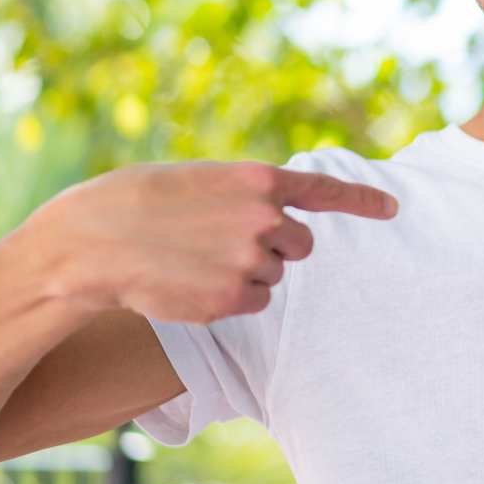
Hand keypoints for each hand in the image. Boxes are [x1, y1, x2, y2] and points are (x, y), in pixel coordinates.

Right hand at [34, 160, 398, 323]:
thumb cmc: (136, 202)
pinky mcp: (234, 300)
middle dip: (275, 247)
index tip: (393, 208)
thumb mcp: (200, 181)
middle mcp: (265, 219)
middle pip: (301, 245)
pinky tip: (191, 283)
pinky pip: (254, 304)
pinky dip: (230, 299)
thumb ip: (245, 195)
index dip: (363, 201)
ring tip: (193, 259)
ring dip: (245, 273)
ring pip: (274, 277)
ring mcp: (252, 261)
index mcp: (257, 179)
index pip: (326, 190)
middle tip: (224, 242)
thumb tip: (274, 216)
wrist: (90, 243)